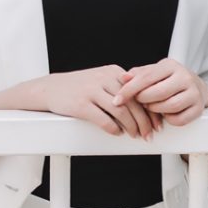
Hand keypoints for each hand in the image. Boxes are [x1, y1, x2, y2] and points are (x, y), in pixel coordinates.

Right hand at [41, 66, 158, 139]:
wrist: (51, 88)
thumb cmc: (79, 87)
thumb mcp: (101, 79)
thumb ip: (120, 88)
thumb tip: (144, 106)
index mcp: (113, 72)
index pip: (139, 91)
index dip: (150, 109)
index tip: (156, 122)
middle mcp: (104, 79)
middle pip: (133, 103)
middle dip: (144, 122)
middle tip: (149, 133)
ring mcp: (92, 91)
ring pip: (121, 112)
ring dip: (131, 127)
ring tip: (135, 135)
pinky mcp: (81, 105)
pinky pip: (104, 120)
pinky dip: (113, 129)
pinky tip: (117, 133)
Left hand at [114, 58, 207, 125]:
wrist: (197, 86)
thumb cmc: (169, 79)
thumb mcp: (154, 72)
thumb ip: (138, 74)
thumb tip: (122, 78)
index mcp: (171, 65)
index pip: (146, 77)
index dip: (129, 90)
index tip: (117, 100)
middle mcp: (185, 77)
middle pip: (158, 93)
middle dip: (143, 101)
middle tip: (139, 103)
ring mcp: (194, 93)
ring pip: (169, 107)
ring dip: (155, 111)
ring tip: (151, 107)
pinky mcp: (198, 108)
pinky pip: (179, 120)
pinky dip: (168, 120)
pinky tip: (164, 114)